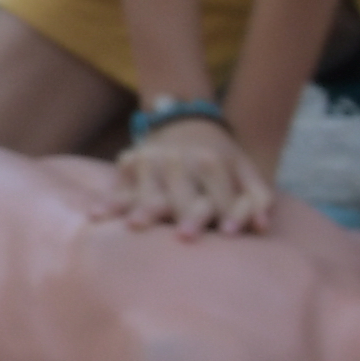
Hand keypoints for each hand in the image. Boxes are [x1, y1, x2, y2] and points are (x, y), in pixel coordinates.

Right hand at [114, 110, 274, 235]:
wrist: (186, 123)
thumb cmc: (221, 161)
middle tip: (186, 236)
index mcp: (214, 163)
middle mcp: (182, 162)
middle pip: (185, 195)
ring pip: (148, 191)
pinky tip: (97, 215)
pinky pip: (118, 188)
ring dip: (142, 208)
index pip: (222, 194)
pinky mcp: (129, 165)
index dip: (229, 213)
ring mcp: (152, 162)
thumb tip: (262, 227)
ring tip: (135, 225)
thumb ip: (258, 198)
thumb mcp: (245, 170)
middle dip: (186, 214)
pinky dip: (109, 201)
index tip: (230, 234)